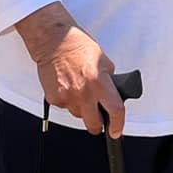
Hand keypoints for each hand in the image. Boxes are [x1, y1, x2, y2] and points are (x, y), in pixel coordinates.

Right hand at [16, 4, 124, 134]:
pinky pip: (65, 108)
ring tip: (80, 91)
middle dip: (98, 124)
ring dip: (82, 109)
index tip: (116, 131)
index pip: (115, 110)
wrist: (54, 41)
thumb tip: (111, 95)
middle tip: (98, 118)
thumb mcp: (104, 61)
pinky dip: (68, 101)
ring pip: (78, 115)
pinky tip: (68, 87)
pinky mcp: (54, 98)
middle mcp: (83, 93)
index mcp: (99, 82)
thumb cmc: (77, 46)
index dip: (118, 125)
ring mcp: (67, 97)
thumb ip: (109, 81)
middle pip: (94, 124)